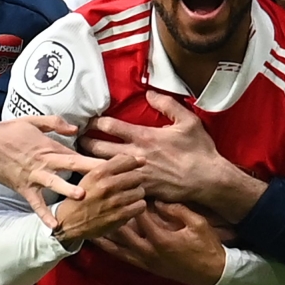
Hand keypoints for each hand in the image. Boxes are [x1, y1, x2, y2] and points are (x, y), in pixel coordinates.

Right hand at [0, 115, 104, 228]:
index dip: (98, 159)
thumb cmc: (11, 131)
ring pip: (54, 184)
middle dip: (93, 172)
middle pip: (73, 166)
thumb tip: (77, 129)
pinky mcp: (24, 188)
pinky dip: (43, 214)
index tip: (114, 164)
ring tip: (82, 197)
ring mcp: (35, 176)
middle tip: (111, 179)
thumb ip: (57, 123)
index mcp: (52, 147)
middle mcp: (46, 162)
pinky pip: (35, 203)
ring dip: (68, 190)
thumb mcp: (34, 120)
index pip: (79, 154)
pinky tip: (54, 226)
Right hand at [52, 155, 147, 245]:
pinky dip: (136, 207)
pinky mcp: (119, 216)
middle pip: (137, 176)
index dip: (134, 164)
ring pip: (140, 191)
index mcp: (99, 172)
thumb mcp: (92, 175)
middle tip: (127, 186)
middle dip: (135, 181)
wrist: (69, 221)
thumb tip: (142, 159)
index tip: (133, 169)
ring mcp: (114, 201)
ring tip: (126, 197)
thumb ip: (115, 164)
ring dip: (135, 195)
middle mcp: (107, 185)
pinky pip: (140, 206)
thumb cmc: (83, 195)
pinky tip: (128, 207)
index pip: (128, 160)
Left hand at [81, 90, 227, 203]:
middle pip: (99, 148)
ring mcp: (136, 175)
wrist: (207, 180)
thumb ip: (167, 105)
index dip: (95, 122)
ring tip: (79, 161)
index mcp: (144, 136)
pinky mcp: (141, 191)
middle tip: (77, 140)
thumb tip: (150, 94)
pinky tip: (98, 183)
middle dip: (84, 143)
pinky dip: (106, 184)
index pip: (110, 126)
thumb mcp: (188, 121)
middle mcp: (136, 155)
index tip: (89, 121)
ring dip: (89, 164)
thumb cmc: (199, 150)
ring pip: (104, 169)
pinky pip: (117, 187)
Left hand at [91, 201, 225, 284]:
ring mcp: (147, 261)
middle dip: (110, 219)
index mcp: (161, 239)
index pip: (139, 217)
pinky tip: (102, 243)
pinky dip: (111, 250)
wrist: (213, 273)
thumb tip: (159, 200)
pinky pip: (124, 258)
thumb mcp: (198, 223)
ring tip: (88, 226)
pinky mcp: (147, 267)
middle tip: (96, 205)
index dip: (129, 201)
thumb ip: (177, 210)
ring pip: (118, 249)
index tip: (120, 188)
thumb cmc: (207, 246)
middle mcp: (149, 252)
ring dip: (104, 238)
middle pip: (122, 233)